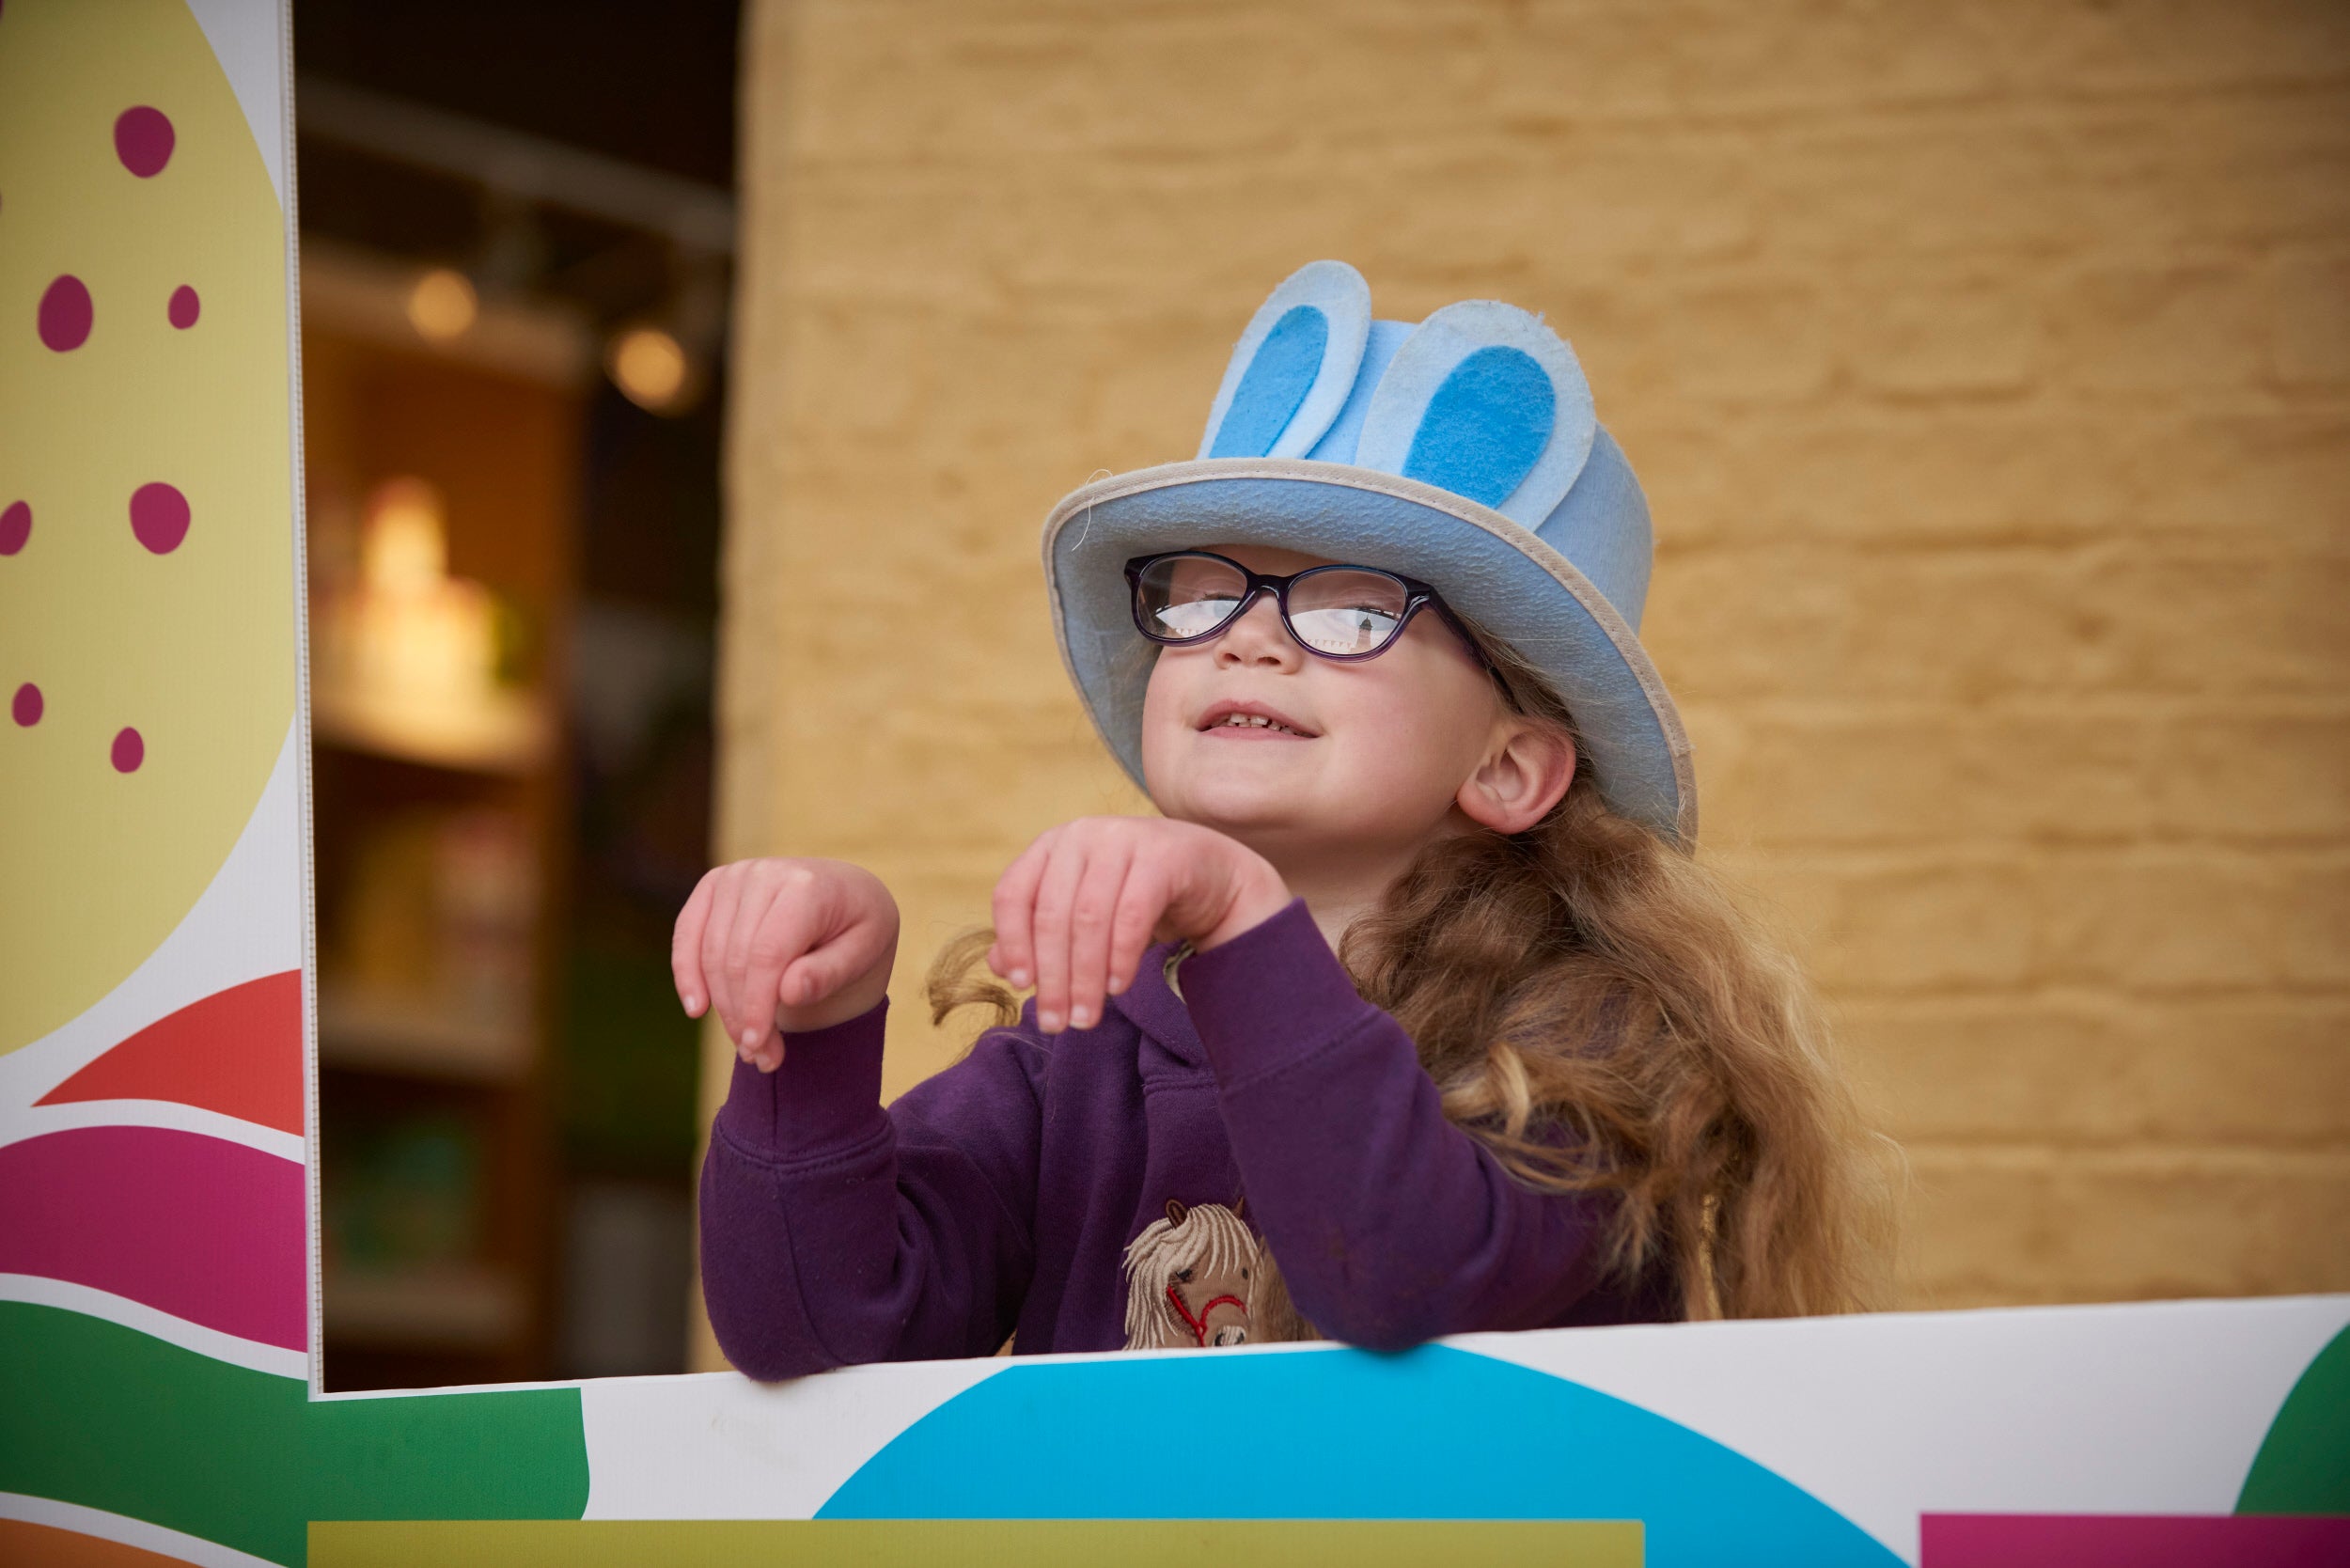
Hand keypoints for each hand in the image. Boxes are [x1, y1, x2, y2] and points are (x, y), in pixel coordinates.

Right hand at [671, 858, 899, 1071]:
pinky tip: (697, 1008)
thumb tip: (788, 992)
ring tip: (749, 1047)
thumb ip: (829, 973)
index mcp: (807, 886)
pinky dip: (687, 973)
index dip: (757, 1005)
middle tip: (764, 1058)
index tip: (760, 1047)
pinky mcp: (714, 886)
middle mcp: (765, 873)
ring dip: (723, 1007)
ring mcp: (734, 876)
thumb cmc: (858, 928)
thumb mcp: (864, 953)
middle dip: (743, 1016)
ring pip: (710, 953)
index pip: (768, 954)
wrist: (847, 895)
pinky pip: (687, 933)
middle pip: (735, 958)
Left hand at [987, 817, 1288, 1034]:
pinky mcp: (1162, 855)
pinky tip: (1119, 987)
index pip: (1013, 893)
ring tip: (1088, 1017)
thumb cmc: (1137, 897)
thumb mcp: (1084, 916)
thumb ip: (1039, 936)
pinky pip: (1132, 914)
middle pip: (1052, 915)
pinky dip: (1121, 957)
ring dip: (1086, 977)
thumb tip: (999, 966)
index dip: (1013, 943)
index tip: (1021, 987)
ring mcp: (1123, 838)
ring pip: (1090, 919)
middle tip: (1057, 1024)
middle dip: (1053, 977)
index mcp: (1053, 845)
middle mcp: (1082, 834)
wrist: (1212, 876)